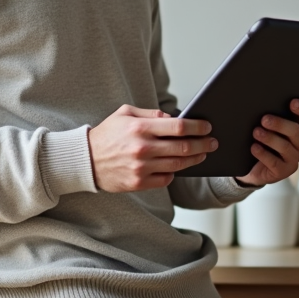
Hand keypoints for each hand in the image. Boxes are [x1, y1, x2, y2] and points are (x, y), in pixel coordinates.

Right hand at [88, 105, 216, 191]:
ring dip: (194, 159)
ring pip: (178, 165)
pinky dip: (175, 173)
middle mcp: (142, 149)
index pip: (178, 127)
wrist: (85, 160)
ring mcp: (141, 168)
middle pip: (183, 147)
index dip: (198, 127)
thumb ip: (150, 114)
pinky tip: (178, 167)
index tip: (207, 127)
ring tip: (202, 154)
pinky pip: (165, 179)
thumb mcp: (124, 114)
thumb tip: (173, 118)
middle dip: (203, 144)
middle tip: (213, 142)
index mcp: (140, 128)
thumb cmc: (107, 134)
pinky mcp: (138, 183)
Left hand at [236, 98, 298, 187]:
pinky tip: (254, 148)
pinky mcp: (284, 171)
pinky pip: (275, 162)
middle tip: (264, 119)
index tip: (292, 102)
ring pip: (285, 147)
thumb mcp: (267, 126)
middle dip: (280, 124)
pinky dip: (263, 154)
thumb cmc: (261, 138)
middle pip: (296, 130)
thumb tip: (262, 103)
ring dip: (270, 138)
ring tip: (256, 132)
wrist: (251, 165)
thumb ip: (270, 115)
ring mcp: (294, 158)